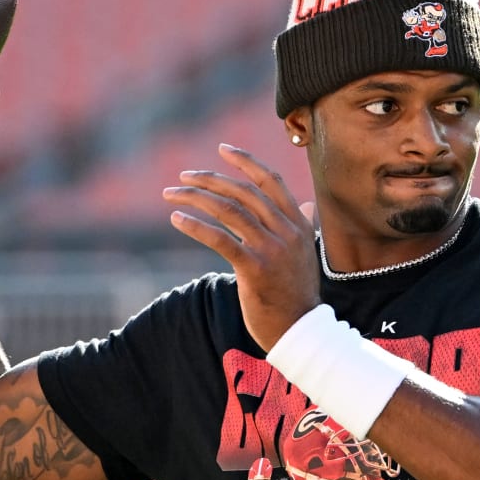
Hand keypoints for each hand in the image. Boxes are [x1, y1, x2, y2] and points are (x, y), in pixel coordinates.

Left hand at [165, 144, 319, 349]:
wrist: (302, 330)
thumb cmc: (298, 293)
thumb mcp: (307, 253)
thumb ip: (305, 225)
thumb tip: (308, 205)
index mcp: (299, 223)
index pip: (270, 181)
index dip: (245, 161)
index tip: (222, 149)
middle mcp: (287, 231)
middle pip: (243, 191)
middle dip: (209, 179)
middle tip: (184, 177)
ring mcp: (271, 249)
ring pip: (229, 210)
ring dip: (195, 198)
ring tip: (171, 194)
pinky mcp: (254, 268)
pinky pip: (219, 238)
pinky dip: (195, 225)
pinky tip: (177, 219)